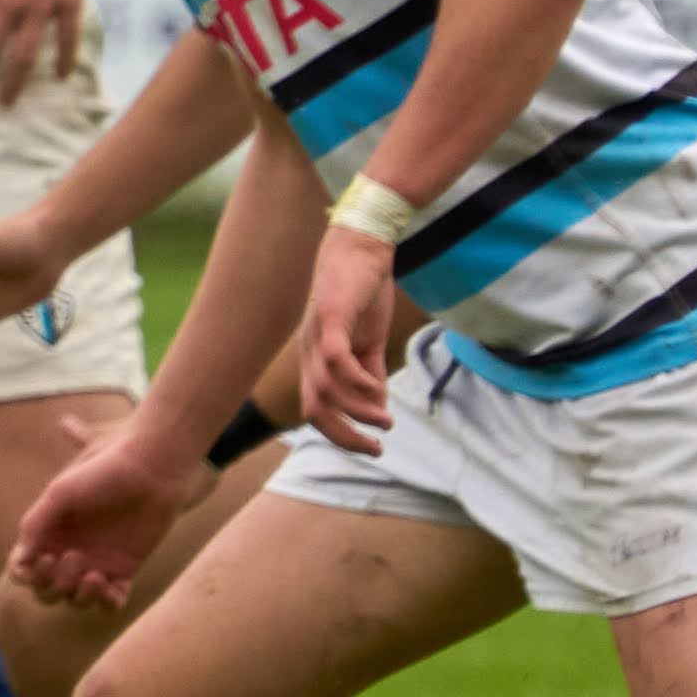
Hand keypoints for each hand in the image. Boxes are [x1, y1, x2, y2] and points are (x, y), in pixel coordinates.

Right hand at [9, 415, 201, 611]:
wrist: (152, 471)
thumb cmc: (102, 474)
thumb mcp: (61, 493)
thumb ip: (35, 524)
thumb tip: (20, 560)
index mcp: (47, 535)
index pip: (22, 570)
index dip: (28, 576)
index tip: (46, 560)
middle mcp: (67, 552)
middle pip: (47, 592)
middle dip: (54, 586)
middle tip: (74, 557)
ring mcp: (95, 564)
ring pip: (76, 600)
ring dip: (80, 596)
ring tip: (96, 576)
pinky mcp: (123, 571)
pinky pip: (110, 603)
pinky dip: (107, 604)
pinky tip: (111, 589)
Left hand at [298, 226, 401, 454]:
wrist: (362, 248)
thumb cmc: (363, 294)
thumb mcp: (370, 341)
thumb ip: (371, 374)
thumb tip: (378, 406)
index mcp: (315, 362)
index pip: (316, 410)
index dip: (340, 435)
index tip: (372, 447)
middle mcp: (309, 354)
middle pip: (314, 409)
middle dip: (343, 436)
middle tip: (375, 448)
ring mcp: (316, 337)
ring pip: (325, 389)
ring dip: (358, 412)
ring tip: (386, 421)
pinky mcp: (330, 319)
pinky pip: (336, 360)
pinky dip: (355, 382)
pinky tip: (377, 392)